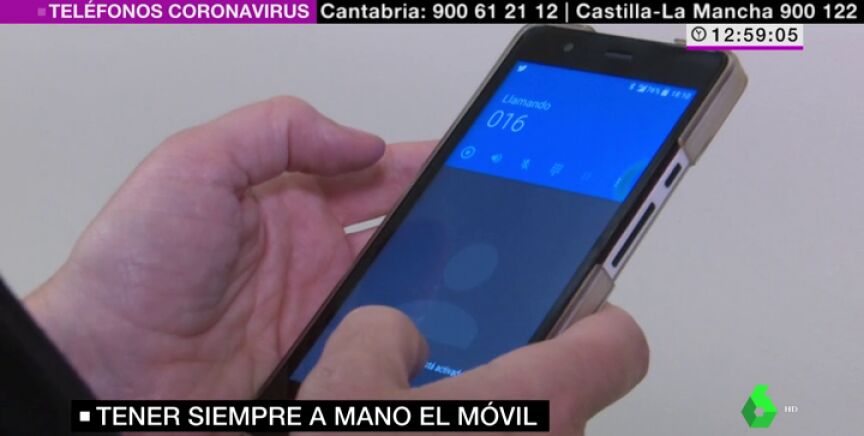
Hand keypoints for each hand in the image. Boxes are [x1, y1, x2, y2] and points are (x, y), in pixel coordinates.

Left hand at [25, 96, 432, 399]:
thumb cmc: (135, 263)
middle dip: (437, 215)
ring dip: (430, 271)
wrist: (109, 363)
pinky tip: (432, 318)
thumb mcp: (195, 164)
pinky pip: (375, 333)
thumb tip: (362, 141)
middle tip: (481, 212)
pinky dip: (405, 326)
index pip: (366, 169)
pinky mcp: (318, 350)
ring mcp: (315, 301)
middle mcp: (306, 247)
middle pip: (392, 225)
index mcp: (282, 195)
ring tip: (472, 265)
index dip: (415, 161)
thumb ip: (278, 132)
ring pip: (394, 279)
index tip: (462, 160)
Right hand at [299, 305, 647, 435]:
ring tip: (409, 422)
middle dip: (500, 379)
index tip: (560, 308)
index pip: (617, 344)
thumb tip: (393, 334)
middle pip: (555, 398)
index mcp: (532, 409)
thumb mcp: (344, 396)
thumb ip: (377, 332)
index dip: (592, 317)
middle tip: (437, 372)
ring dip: (479, 429)